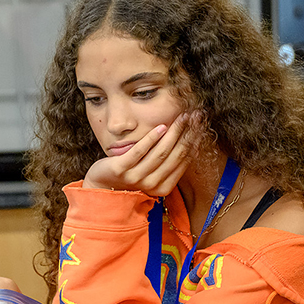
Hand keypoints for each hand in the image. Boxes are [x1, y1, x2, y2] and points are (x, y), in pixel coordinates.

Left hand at [83, 111, 201, 196]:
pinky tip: (161, 126)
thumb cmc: (130, 173)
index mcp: (164, 187)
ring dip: (173, 133)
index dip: (193, 141)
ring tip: (182, 117)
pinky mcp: (121, 169)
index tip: (200, 124)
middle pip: (175, 155)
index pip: (183, 161)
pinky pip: (139, 151)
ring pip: (160, 153)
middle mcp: (152, 185)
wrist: (102, 183)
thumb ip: (168, 160)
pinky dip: (151, 138)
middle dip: (187, 133)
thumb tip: (191, 141)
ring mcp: (136, 178)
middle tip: (195, 116)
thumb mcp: (152, 169)